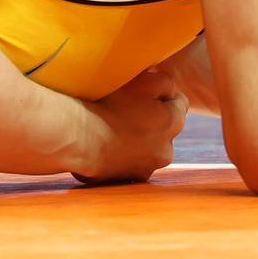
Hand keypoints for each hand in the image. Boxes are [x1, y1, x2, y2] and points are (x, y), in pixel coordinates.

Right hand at [75, 69, 186, 183]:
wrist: (78, 137)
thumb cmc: (110, 103)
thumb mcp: (143, 80)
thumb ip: (165, 81)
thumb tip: (170, 88)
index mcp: (174, 122)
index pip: (179, 101)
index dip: (162, 93)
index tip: (144, 90)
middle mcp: (167, 148)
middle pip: (166, 126)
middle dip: (154, 117)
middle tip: (129, 106)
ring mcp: (148, 166)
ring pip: (150, 146)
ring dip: (140, 137)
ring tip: (116, 125)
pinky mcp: (130, 178)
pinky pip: (134, 161)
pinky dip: (126, 153)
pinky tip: (110, 142)